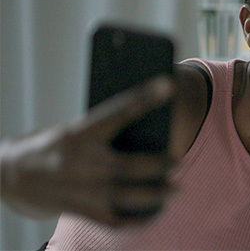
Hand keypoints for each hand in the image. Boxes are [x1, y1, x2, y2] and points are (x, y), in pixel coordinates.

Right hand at [0, 76, 175, 225]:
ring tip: (176, 189)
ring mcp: (82, 190)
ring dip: (156, 194)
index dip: (144, 98)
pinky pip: (115, 219)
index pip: (118, 112)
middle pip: (129, 165)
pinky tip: (156, 213)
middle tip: (178, 159)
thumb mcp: (74, 132)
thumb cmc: (50, 147)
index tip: (169, 85)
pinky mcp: (81, 210)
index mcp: (79, 134)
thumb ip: (105, 134)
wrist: (9, 175)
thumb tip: (149, 136)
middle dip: (159, 164)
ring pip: (127, 195)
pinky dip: (138, 218)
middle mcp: (80, 163)